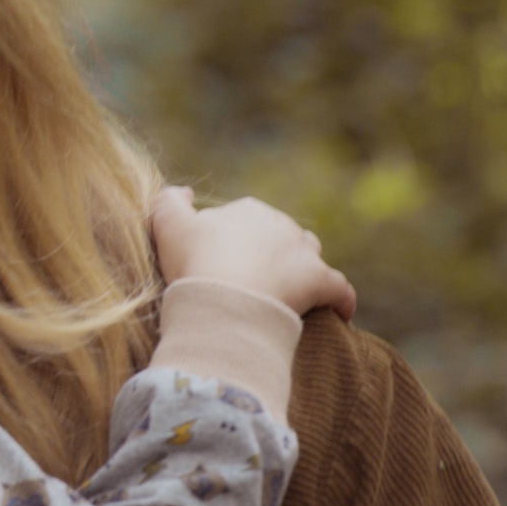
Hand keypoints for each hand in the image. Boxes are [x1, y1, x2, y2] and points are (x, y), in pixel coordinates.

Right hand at [150, 186, 356, 320]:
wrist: (224, 298)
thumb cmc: (194, 262)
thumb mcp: (166, 224)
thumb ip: (169, 201)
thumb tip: (186, 192)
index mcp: (247, 210)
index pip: (246, 220)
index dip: (232, 241)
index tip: (219, 263)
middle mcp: (281, 224)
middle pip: (279, 237)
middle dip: (268, 255)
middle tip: (248, 284)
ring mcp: (304, 252)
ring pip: (309, 256)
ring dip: (301, 270)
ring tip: (287, 294)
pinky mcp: (322, 281)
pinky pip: (339, 290)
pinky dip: (340, 300)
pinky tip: (338, 313)